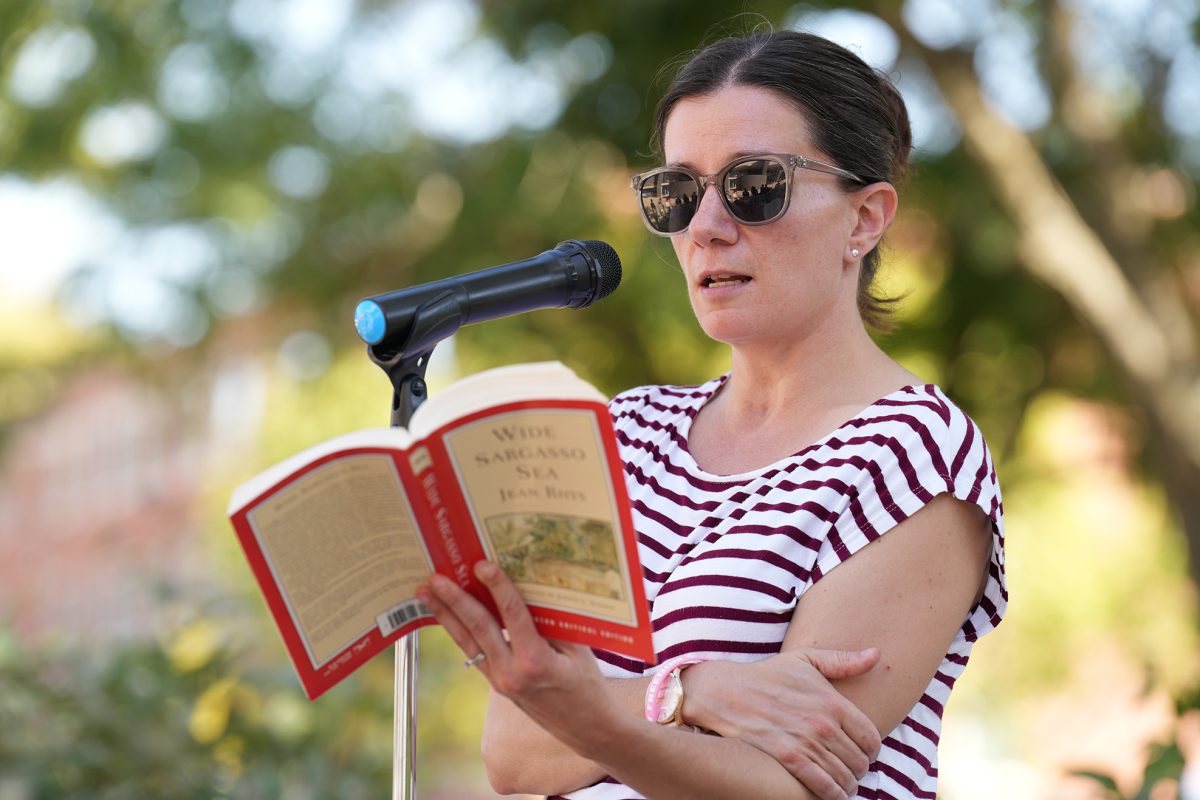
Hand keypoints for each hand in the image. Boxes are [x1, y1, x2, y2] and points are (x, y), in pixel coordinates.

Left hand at [417, 562, 615, 752]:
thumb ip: (555, 622)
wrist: (584, 728)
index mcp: (536, 662)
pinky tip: (444, 614)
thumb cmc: (588, 686)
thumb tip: (534, 587)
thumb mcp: (579, 650)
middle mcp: (511, 672)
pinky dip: (457, 630)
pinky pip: (473, 651)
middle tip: (435, 577)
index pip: (512, 616)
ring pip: (467, 641)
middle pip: (478, 628)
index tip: (481, 565)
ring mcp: (499, 680)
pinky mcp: (496, 683)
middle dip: (455, 599)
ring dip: (444, 614)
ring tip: (424, 592)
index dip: (497, 587)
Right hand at [688, 647, 880, 799]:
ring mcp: (805, 741)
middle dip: (859, 769)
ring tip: (844, 784)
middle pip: (859, 760)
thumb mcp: (806, 659)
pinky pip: (821, 784)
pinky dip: (833, 794)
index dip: (872, 750)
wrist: (727, 691)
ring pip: (843, 776)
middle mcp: (824, 723)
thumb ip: (843, 661)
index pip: (870, 737)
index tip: (864, 752)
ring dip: (848, 784)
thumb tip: (876, 655)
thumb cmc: (768, 675)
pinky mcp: (787, 757)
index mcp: (833, 701)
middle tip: (852, 770)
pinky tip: (834, 794)